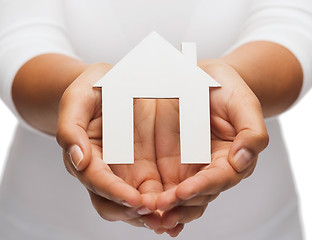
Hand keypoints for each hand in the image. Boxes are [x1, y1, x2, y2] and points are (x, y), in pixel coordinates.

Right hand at [56, 63, 162, 228]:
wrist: (112, 84)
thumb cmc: (92, 89)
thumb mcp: (78, 99)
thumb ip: (71, 128)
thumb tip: (77, 160)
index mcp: (86, 156)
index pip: (97, 181)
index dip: (114, 193)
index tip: (134, 199)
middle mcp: (105, 169)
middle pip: (114, 203)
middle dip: (133, 211)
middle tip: (154, 212)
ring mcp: (126, 170)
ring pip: (136, 203)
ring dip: (151, 214)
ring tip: (171, 217)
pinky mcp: (145, 167)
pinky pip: (154, 190)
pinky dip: (164, 202)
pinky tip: (180, 205)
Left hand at [153, 61, 268, 236]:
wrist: (205, 79)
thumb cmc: (228, 90)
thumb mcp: (244, 104)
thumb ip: (251, 133)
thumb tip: (243, 160)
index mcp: (232, 159)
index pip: (219, 179)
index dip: (202, 187)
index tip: (183, 192)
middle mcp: (210, 168)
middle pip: (198, 195)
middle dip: (180, 205)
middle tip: (160, 210)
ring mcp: (189, 167)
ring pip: (180, 196)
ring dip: (166, 207)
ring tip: (149, 214)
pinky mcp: (171, 162)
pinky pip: (163, 183)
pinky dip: (154, 196)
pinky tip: (142, 203)